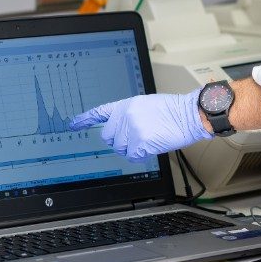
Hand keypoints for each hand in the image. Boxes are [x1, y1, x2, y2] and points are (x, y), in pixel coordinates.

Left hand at [69, 90, 212, 161]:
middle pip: (108, 138)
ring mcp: (131, 128)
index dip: (84, 119)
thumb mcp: (145, 105)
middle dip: (120, 141)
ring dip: (133, 149)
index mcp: (125, 105)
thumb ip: (128, 115)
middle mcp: (124, 116)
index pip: (99, 112)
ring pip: (120, 149)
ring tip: (148, 138)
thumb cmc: (172, 110)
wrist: (188, 114)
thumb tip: (121, 129)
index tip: (72, 124)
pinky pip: (133, 156)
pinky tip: (152, 145)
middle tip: (136, 137)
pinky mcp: (140, 141)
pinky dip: (142, 155)